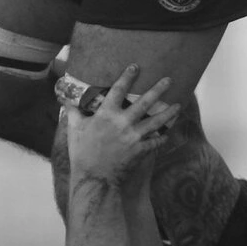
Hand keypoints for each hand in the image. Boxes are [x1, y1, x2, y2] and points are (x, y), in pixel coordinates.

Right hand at [63, 66, 176, 186]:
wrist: (94, 178)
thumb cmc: (82, 153)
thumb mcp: (75, 130)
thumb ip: (74, 113)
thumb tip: (68, 100)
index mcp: (106, 115)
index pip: (118, 90)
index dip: (127, 76)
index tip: (135, 66)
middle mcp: (123, 123)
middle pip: (144, 102)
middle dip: (158, 89)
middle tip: (169, 80)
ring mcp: (134, 137)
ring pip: (156, 121)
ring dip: (169, 113)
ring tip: (179, 106)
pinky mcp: (140, 151)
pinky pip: (155, 142)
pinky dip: (162, 138)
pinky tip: (168, 133)